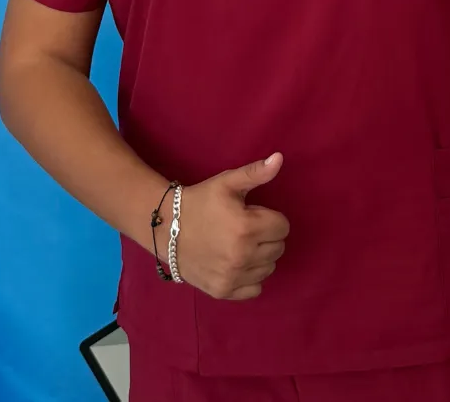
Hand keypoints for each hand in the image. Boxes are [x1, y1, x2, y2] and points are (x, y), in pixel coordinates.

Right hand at [169, 153, 289, 300]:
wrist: (166, 228)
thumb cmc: (200, 202)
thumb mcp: (227, 182)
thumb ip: (256, 172)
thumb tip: (279, 158)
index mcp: (247, 227)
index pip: (283, 227)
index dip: (271, 218)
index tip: (254, 215)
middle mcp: (243, 256)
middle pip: (278, 248)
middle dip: (267, 236)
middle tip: (246, 229)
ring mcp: (233, 276)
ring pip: (269, 269)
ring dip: (260, 257)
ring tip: (241, 244)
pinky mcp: (223, 291)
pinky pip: (255, 289)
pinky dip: (251, 277)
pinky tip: (238, 264)